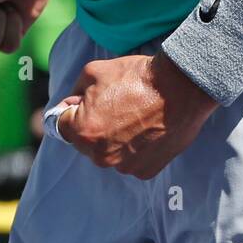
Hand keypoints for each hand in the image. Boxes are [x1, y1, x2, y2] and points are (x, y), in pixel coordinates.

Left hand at [56, 51, 217, 179]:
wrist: (181, 88)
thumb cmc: (138, 77)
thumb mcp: (94, 71)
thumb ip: (74, 92)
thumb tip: (69, 106)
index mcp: (83, 131)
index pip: (61, 125)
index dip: (72, 110)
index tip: (83, 102)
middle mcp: (100, 155)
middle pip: (86, 141)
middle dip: (94, 124)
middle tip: (116, 104)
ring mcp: (124, 167)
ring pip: (109, 153)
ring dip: (115, 138)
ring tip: (135, 115)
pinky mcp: (145, 171)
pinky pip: (131, 160)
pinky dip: (135, 148)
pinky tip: (147, 128)